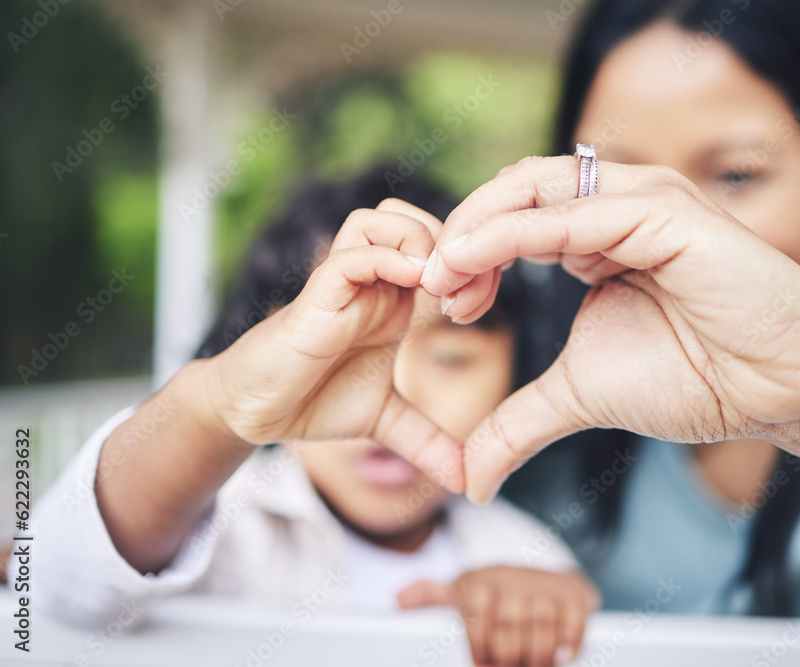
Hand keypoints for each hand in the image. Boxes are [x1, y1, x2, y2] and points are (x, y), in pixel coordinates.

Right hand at [203, 200, 463, 491]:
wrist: (254, 414)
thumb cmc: (316, 402)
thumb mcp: (387, 423)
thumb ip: (428, 442)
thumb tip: (469, 481)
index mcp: (393, 301)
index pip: (436, 247)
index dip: (467, 262)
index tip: (480, 304)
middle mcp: (370, 285)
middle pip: (411, 218)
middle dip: (450, 242)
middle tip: (466, 289)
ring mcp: (342, 288)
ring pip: (379, 221)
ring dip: (416, 242)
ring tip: (437, 286)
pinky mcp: (314, 300)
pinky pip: (349, 259)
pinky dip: (383, 262)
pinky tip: (412, 288)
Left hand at [398, 567, 599, 666]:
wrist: (545, 575)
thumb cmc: (496, 592)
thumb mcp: (463, 590)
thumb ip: (433, 595)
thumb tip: (399, 598)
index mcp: (482, 581)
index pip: (477, 612)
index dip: (479, 645)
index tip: (480, 664)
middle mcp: (513, 579)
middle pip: (509, 623)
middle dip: (507, 656)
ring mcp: (545, 585)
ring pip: (542, 622)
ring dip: (538, 655)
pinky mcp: (574, 593)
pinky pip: (574, 618)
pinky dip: (570, 640)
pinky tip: (562, 657)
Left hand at [420, 157, 799, 501]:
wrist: (780, 390)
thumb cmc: (697, 378)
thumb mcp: (581, 395)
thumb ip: (520, 422)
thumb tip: (472, 477)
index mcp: (596, 235)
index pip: (511, 217)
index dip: (469, 253)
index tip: (447, 306)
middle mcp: (615, 206)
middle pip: (513, 190)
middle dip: (463, 235)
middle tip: (435, 289)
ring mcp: (642, 201)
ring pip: (535, 186)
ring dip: (479, 226)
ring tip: (446, 277)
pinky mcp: (667, 213)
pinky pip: (574, 214)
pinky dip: (514, 232)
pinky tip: (479, 263)